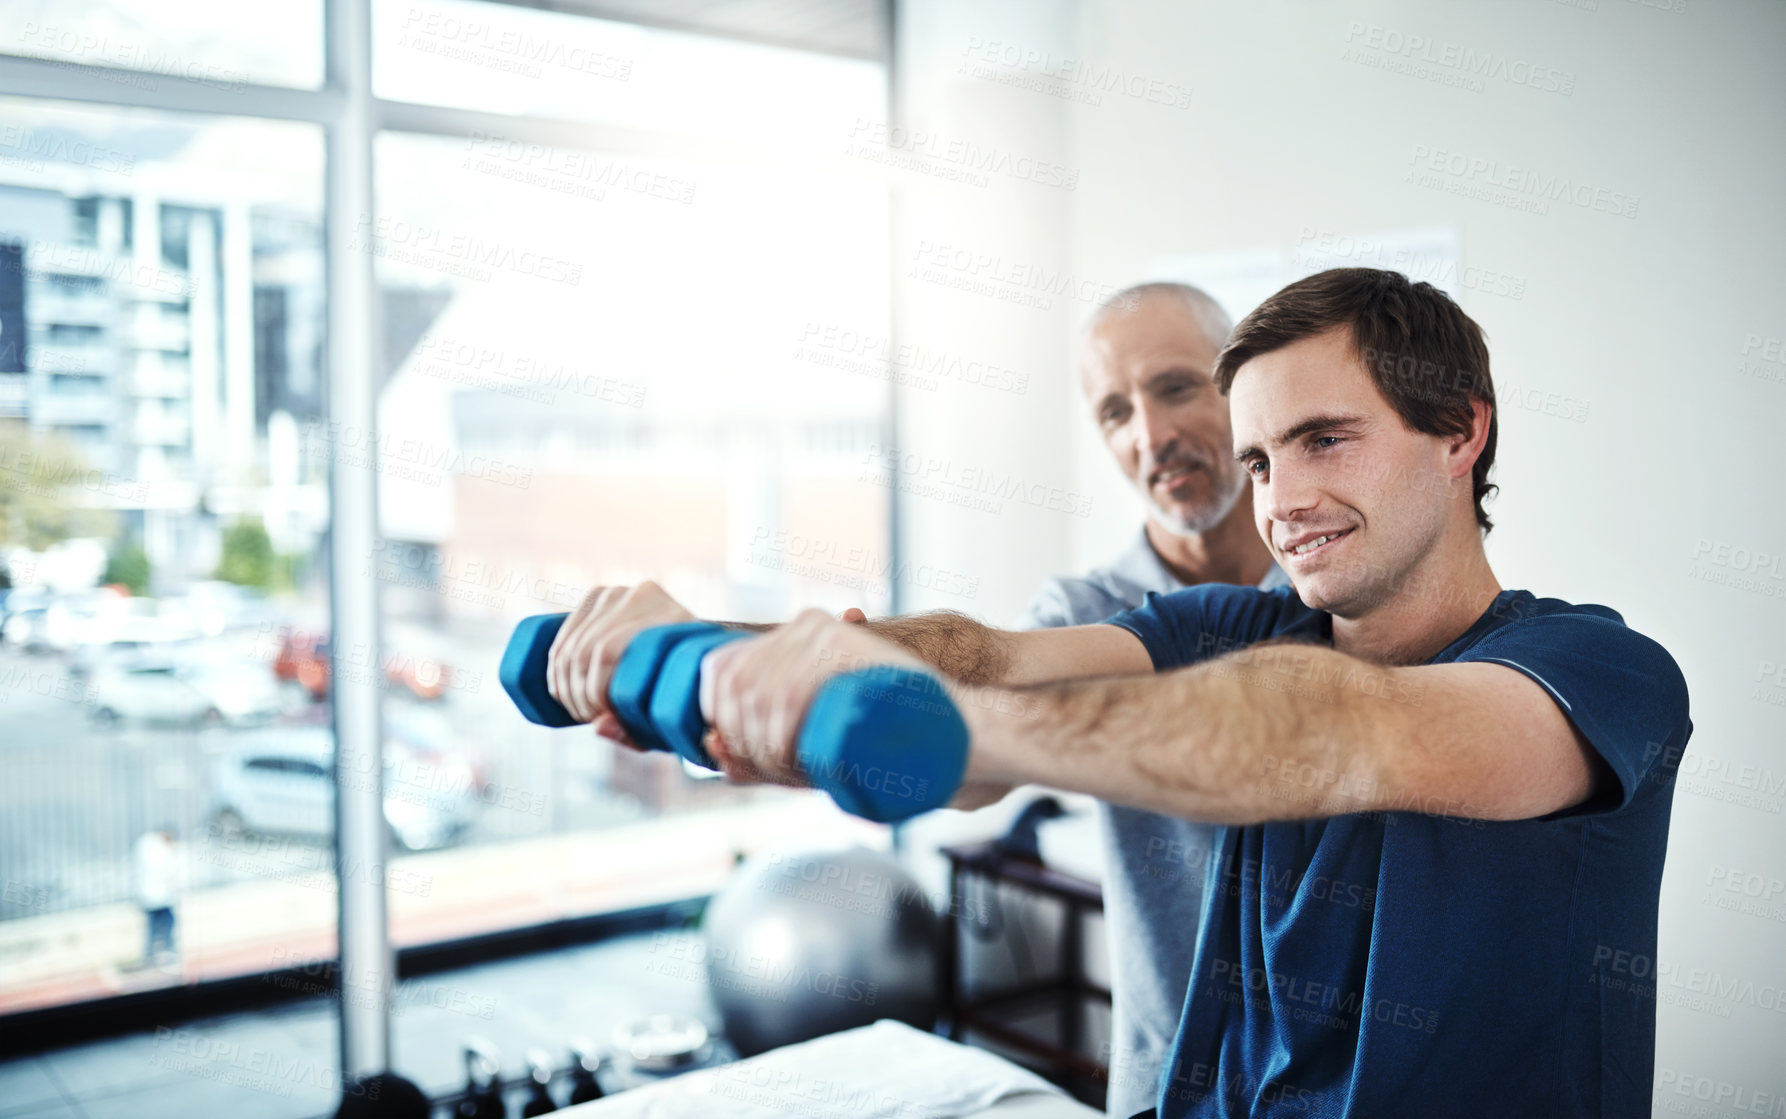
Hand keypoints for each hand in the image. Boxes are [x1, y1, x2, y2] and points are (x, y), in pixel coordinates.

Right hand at [546, 582, 694, 740]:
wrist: (687, 653)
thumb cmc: (681, 692)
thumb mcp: (669, 718)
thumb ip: (638, 730)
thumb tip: (598, 725)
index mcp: (672, 616)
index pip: (609, 652)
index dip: (596, 692)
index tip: (604, 716)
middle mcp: (645, 594)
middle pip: (586, 650)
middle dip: (578, 694)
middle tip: (591, 717)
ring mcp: (617, 593)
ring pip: (570, 647)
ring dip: (564, 688)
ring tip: (582, 711)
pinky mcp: (596, 597)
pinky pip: (561, 639)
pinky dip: (554, 673)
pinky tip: (563, 694)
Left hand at [698, 608, 927, 785]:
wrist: (958, 729)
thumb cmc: (884, 741)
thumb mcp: (812, 745)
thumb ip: (760, 749)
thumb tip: (710, 749)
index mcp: (792, 638)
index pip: (719, 669)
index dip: (716, 718)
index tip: (737, 756)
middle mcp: (805, 627)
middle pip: (734, 684)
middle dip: (742, 741)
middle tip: (777, 773)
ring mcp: (828, 635)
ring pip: (759, 694)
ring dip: (765, 748)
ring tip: (797, 774)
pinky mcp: (848, 651)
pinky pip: (791, 696)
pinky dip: (783, 739)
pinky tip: (801, 761)